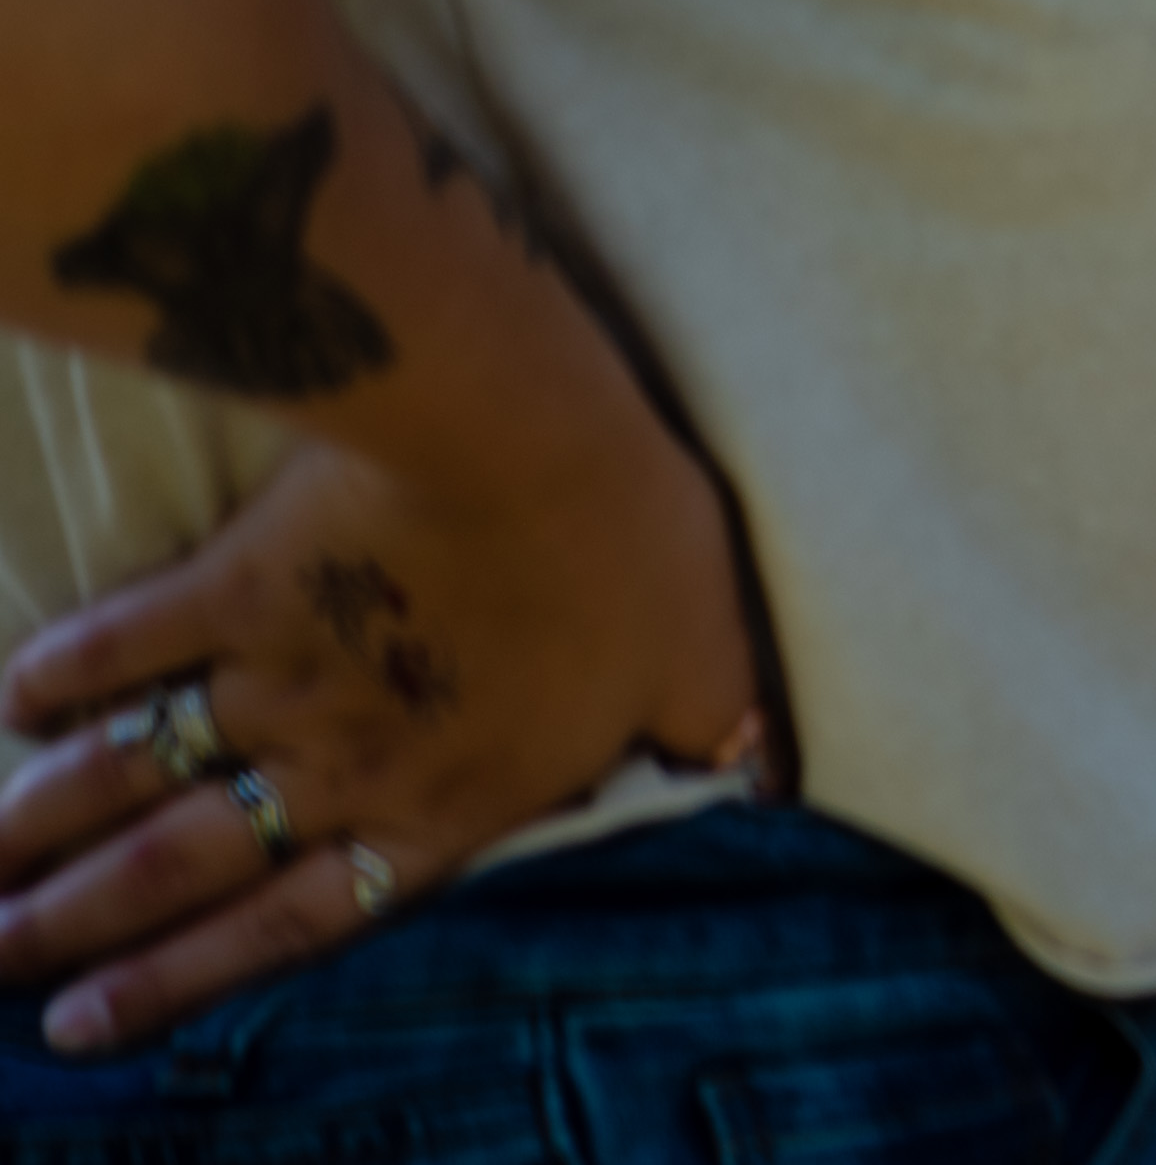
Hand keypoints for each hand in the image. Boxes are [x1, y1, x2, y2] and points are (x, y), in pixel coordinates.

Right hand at [0, 371, 760, 1052]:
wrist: (520, 434)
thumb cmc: (627, 544)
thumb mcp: (706, 651)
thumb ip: (720, 730)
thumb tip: (772, 781)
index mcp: (445, 796)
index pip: (296, 920)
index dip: (189, 980)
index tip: (84, 1028)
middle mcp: (339, 759)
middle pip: (179, 869)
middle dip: (71, 930)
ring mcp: (276, 671)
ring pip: (129, 777)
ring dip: (35, 835)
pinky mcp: (237, 578)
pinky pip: (127, 638)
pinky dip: (57, 675)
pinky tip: (4, 707)